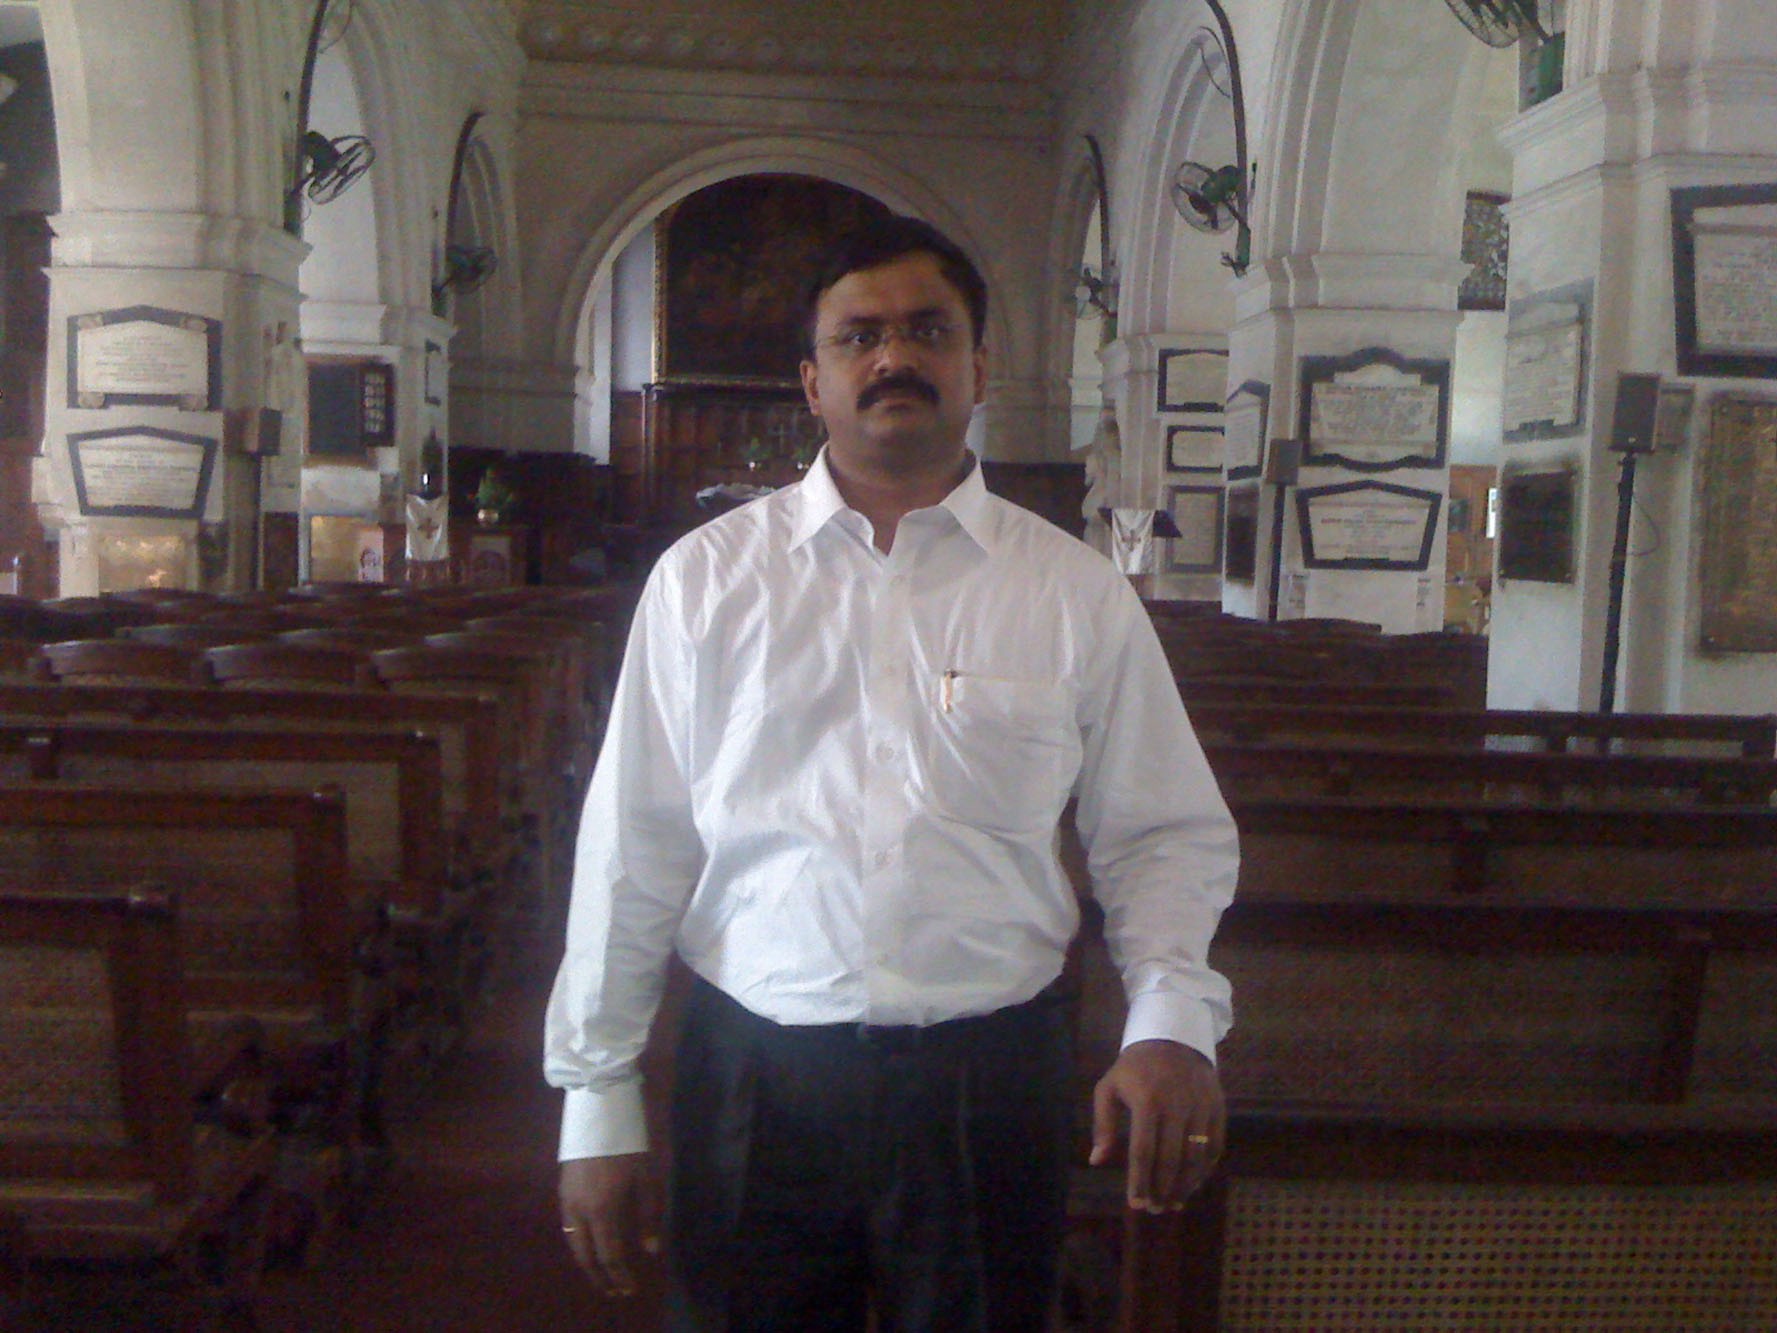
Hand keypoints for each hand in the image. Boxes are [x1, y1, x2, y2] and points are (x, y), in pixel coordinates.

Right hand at [559, 1153, 660, 1297]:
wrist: (599, 1113)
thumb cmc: (628, 1146)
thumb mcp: (646, 1179)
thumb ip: (648, 1216)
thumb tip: (650, 1250)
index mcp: (602, 1210)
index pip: (609, 1256)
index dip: (619, 1276)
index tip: (629, 1289)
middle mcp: (579, 1211)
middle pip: (585, 1255)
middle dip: (599, 1277)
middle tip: (613, 1290)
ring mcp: (567, 1200)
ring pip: (573, 1242)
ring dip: (587, 1261)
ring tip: (602, 1272)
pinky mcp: (562, 1190)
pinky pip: (568, 1227)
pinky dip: (579, 1243)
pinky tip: (591, 1243)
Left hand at [1089, 1039, 1224, 1212]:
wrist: (1173, 1037)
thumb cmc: (1135, 1068)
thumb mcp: (1109, 1087)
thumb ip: (1103, 1124)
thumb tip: (1096, 1161)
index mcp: (1147, 1101)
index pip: (1143, 1151)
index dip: (1140, 1181)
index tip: (1136, 1204)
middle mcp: (1177, 1106)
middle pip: (1171, 1159)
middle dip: (1163, 1189)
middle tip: (1156, 1210)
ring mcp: (1201, 1107)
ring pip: (1196, 1157)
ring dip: (1185, 1185)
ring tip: (1173, 1203)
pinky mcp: (1218, 1108)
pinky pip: (1215, 1146)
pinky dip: (1205, 1170)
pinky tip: (1193, 1183)